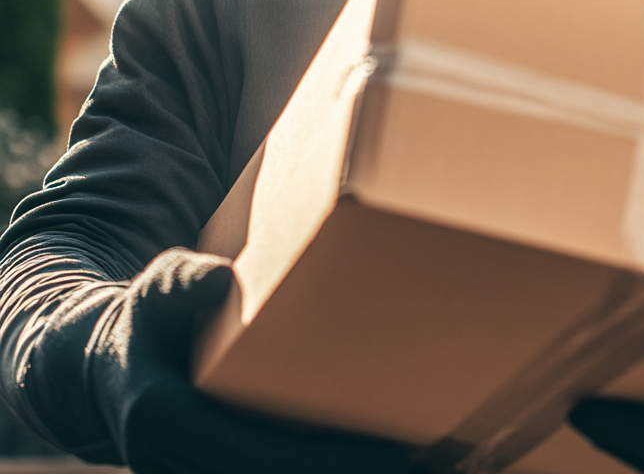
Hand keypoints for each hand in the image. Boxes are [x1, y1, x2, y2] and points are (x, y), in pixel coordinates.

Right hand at [28, 248, 411, 473]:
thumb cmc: (148, 320)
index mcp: (169, 426)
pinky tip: (393, 453)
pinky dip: (335, 465)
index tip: (392, 454)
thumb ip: (179, 283)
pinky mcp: (230, 468)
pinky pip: (283, 473)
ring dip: (352, 470)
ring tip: (435, 456)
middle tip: (437, 456)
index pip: (256, 459)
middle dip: (358, 472)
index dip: (324, 460)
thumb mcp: (154, 290)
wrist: (112, 367)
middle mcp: (186, 466)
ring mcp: (208, 473)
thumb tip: (215, 281)